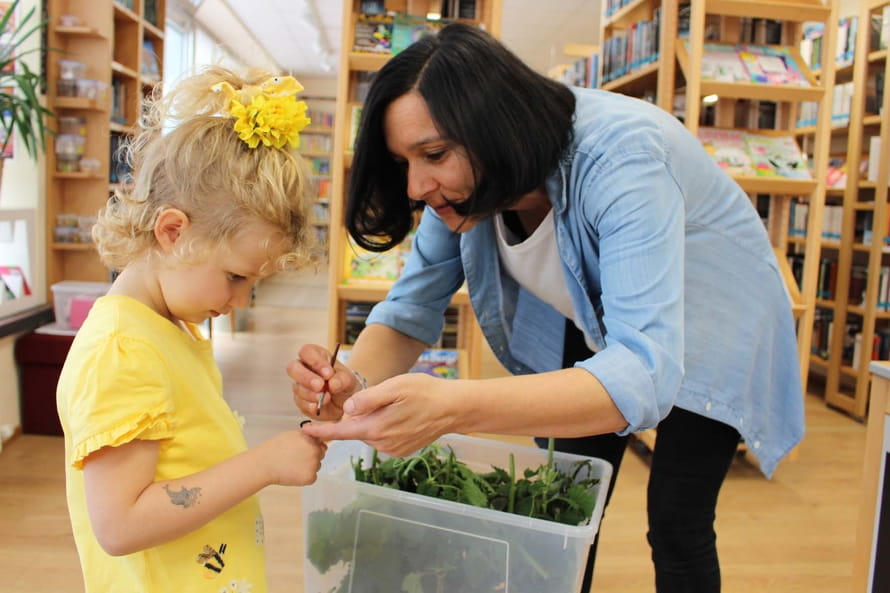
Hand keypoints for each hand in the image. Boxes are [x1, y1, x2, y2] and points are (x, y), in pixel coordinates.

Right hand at [258, 429, 325, 486]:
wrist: (265, 464)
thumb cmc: (275, 449)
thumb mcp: (293, 435)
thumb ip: (308, 437)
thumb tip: (322, 443)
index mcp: (311, 439)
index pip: (320, 444)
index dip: (310, 448)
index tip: (300, 451)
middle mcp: (315, 451)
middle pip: (320, 455)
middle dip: (311, 457)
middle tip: (295, 459)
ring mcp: (314, 465)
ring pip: (316, 467)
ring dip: (308, 467)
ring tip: (292, 465)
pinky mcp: (310, 477)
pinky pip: (312, 477)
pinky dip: (304, 477)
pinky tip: (293, 473)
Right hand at [286, 344, 361, 419]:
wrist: (345, 402)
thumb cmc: (345, 384)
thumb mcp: (349, 379)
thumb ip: (343, 379)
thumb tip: (332, 384)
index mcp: (316, 356)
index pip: (307, 352)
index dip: (315, 362)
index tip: (328, 373)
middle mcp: (304, 368)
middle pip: (293, 367)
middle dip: (305, 377)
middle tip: (320, 385)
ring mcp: (300, 385)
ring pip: (297, 387)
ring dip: (311, 394)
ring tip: (327, 398)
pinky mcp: (300, 401)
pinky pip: (299, 403)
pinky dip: (309, 406)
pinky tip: (318, 406)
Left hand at [301, 373, 457, 456]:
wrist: (453, 408)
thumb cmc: (425, 392)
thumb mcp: (395, 386)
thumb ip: (369, 398)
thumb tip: (348, 408)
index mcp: (376, 427)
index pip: (342, 431)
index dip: (322, 431)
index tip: (306, 432)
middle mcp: (382, 443)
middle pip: (357, 429)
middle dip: (359, 415)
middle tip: (383, 396)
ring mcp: (393, 449)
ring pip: (371, 432)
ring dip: (374, 420)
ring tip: (397, 405)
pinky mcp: (402, 450)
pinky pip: (384, 438)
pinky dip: (386, 426)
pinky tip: (402, 415)